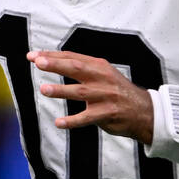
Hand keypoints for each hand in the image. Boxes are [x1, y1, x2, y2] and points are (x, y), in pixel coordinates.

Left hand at [29, 50, 154, 144]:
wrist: (144, 111)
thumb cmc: (118, 91)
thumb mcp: (104, 73)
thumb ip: (83, 68)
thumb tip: (54, 60)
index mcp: (99, 66)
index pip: (72, 57)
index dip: (52, 56)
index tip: (34, 56)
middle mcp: (102, 78)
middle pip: (76, 68)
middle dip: (56, 65)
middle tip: (38, 63)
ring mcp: (105, 96)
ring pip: (80, 92)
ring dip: (61, 90)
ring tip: (44, 90)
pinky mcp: (107, 114)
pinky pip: (87, 117)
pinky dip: (73, 120)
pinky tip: (59, 122)